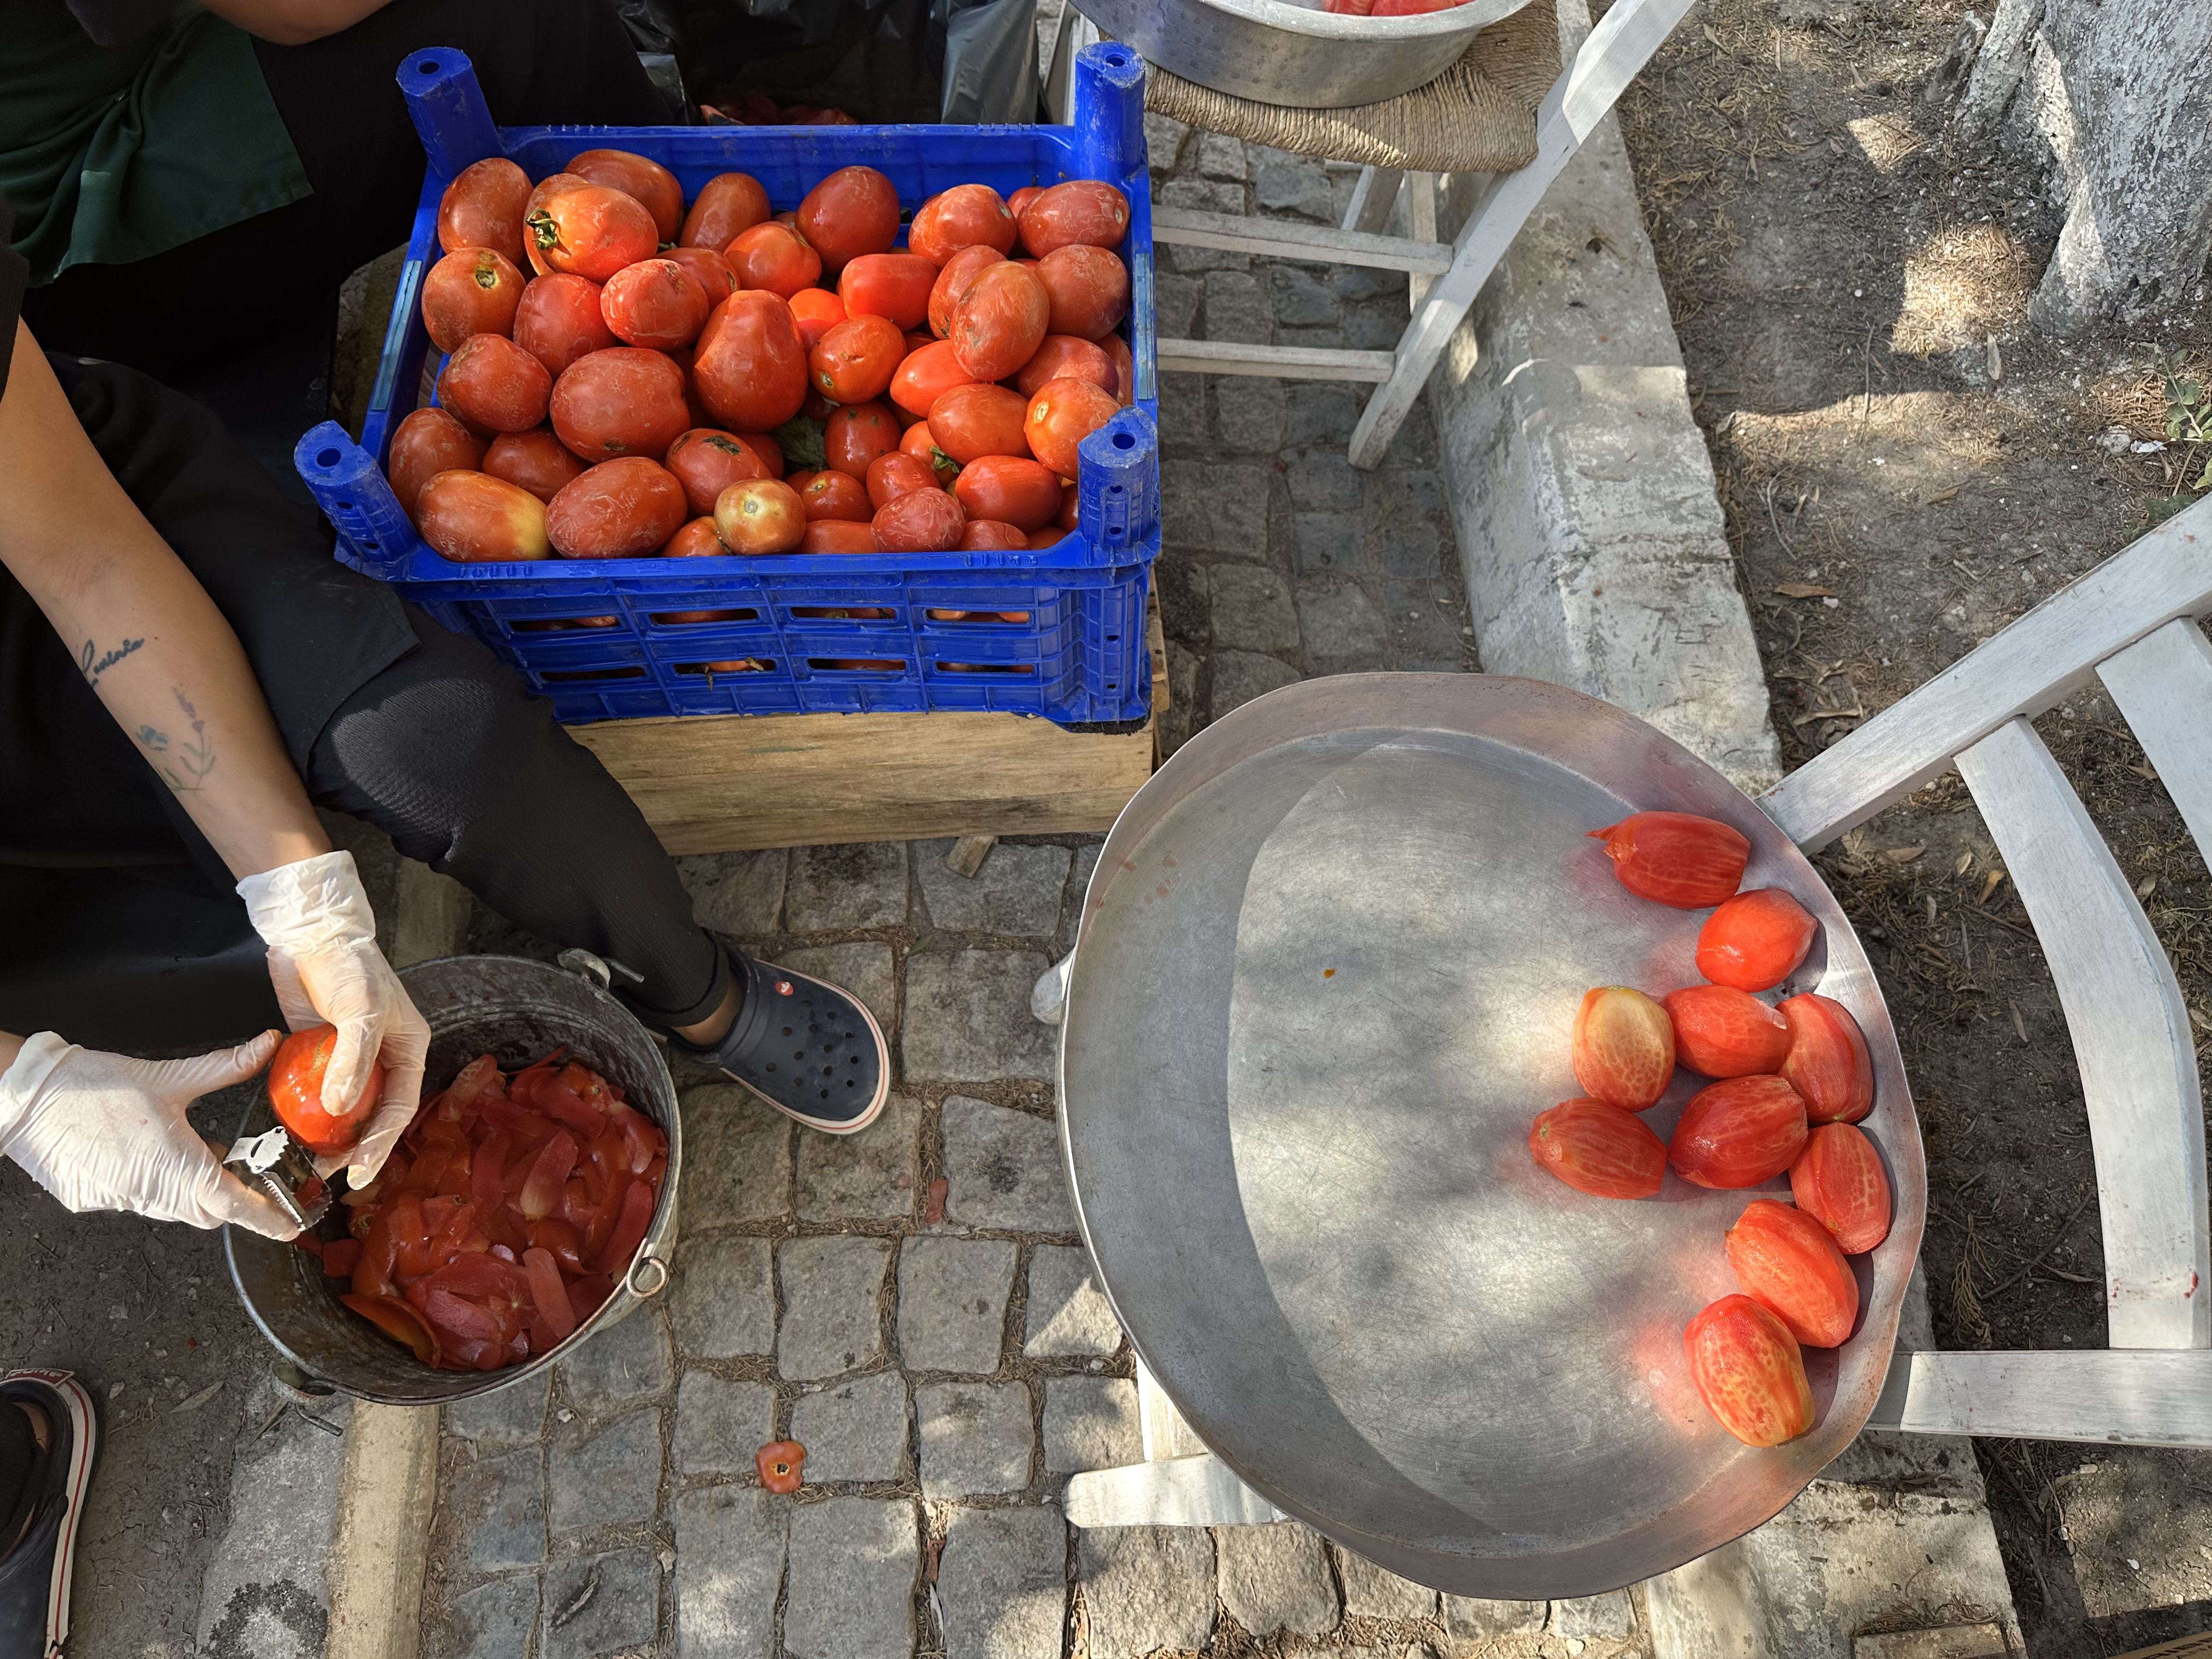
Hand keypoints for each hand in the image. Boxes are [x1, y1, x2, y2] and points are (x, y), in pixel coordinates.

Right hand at [0, 1031, 299, 1236]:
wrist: (28, 1097)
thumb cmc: (95, 1087)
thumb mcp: (170, 1076)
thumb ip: (225, 1067)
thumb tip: (265, 1046)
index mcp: (175, 1166)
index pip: (233, 1205)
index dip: (266, 1218)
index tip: (290, 1227)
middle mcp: (150, 1192)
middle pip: (206, 1211)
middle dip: (228, 1195)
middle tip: (238, 1165)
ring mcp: (120, 1200)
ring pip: (173, 1207)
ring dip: (190, 1186)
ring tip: (187, 1146)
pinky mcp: (94, 1199)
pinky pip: (139, 1200)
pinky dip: (156, 1183)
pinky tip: (147, 1152)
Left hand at [237, 850, 429, 1184]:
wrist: (313, 935)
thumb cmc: (349, 966)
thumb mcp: (359, 1011)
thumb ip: (351, 1061)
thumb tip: (340, 1111)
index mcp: (407, 1049)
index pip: (400, 1106)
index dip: (382, 1143)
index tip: (360, 1172)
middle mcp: (383, 1057)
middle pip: (374, 1113)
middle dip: (355, 1145)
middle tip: (329, 1171)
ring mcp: (349, 1056)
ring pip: (345, 1105)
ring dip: (330, 1132)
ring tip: (309, 1157)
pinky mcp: (319, 1051)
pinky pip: (315, 1088)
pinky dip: (305, 1108)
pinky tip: (291, 1127)